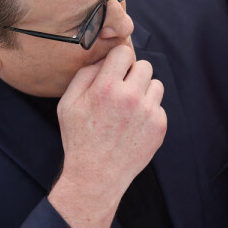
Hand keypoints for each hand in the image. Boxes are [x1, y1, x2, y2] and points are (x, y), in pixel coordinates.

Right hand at [54, 44, 166, 197]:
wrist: (96, 175)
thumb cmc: (79, 138)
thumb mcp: (68, 104)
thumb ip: (85, 74)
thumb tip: (105, 59)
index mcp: (106, 88)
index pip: (124, 52)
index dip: (119, 59)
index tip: (115, 70)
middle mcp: (131, 97)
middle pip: (145, 65)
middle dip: (133, 74)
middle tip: (122, 90)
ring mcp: (148, 112)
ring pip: (156, 84)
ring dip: (144, 91)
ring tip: (129, 108)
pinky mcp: (159, 126)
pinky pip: (160, 107)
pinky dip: (149, 112)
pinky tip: (134, 125)